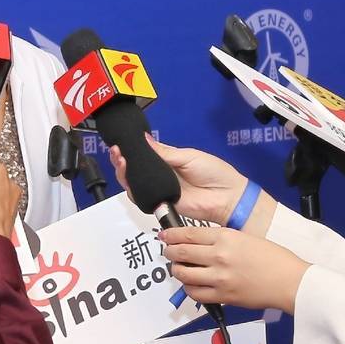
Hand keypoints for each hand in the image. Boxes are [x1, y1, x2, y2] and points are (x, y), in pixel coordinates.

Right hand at [106, 138, 256, 226]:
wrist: (227, 197)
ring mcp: (160, 191)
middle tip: (117, 152)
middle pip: (134, 170)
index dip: (130, 150)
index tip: (120, 144)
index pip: (143, 156)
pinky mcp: (161, 205)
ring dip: (123, 173)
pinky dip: (132, 191)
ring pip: (133, 184)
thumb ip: (164, 152)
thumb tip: (144, 138)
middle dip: (122, 161)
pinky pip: (142, 199)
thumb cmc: (214, 173)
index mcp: (168, 161)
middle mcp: (161, 176)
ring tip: (121, 161)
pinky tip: (129, 181)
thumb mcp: (188, 156)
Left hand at [160, 225, 310, 313]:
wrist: (289, 281)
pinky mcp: (223, 296)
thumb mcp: (245, 237)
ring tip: (178, 268)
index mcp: (225, 237)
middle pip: (181, 253)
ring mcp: (219, 278)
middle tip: (169, 252)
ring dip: (176, 270)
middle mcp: (219, 256)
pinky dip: (189, 288)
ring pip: (184, 274)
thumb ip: (221, 239)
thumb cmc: (274, 258)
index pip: (188, 234)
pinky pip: (195, 293)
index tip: (165, 236)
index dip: (172, 235)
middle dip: (170, 252)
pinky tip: (191, 284)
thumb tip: (200, 242)